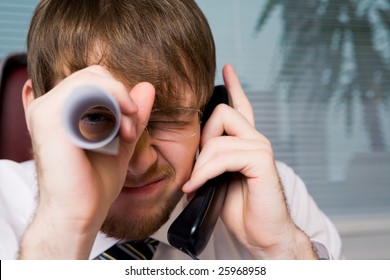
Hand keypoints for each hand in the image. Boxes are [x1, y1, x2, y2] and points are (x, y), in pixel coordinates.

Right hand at [20, 66, 154, 258]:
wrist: (80, 213)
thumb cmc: (94, 182)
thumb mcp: (120, 141)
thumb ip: (132, 114)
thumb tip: (147, 87)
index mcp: (62, 111)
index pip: (94, 80)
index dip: (119, 94)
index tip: (132, 123)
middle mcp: (50, 107)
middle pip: (94, 75)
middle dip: (121, 96)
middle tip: (132, 127)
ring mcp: (47, 111)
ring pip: (91, 79)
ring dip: (119, 102)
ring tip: (128, 132)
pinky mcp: (50, 119)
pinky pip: (86, 92)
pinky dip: (112, 105)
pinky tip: (121, 132)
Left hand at [183, 64, 315, 258]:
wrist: (261, 233)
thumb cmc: (239, 208)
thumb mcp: (216, 179)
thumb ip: (208, 159)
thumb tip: (190, 152)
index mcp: (245, 141)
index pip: (241, 106)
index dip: (234, 86)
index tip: (227, 69)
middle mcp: (255, 139)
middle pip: (221, 113)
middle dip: (202, 140)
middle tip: (198, 170)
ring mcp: (260, 148)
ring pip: (218, 136)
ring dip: (200, 164)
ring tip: (195, 185)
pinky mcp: (261, 161)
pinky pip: (223, 155)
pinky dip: (205, 173)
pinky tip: (197, 187)